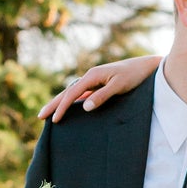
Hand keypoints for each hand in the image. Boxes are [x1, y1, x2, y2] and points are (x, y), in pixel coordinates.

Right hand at [39, 56, 162, 122]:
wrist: (146, 66)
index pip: (72, 93)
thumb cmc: (134, 75)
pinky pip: (81, 94)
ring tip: (50, 113)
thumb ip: (102, 96)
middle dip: (54, 104)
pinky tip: (70, 109)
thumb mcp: (119, 86)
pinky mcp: (100, 84)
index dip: (62, 107)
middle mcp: (90, 76)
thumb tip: (85, 107)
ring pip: (73, 93)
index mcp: (92, 76)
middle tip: (40, 116)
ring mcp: (94, 80)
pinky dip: (73, 101)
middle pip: (68, 92)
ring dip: (61, 103)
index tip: (54, 120)